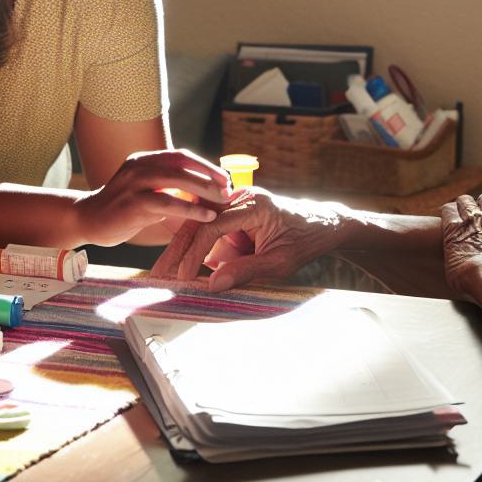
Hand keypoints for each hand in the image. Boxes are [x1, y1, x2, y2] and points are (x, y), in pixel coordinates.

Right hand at [75, 149, 230, 246]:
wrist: (87, 221)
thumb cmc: (122, 209)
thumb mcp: (145, 190)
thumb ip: (167, 186)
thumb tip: (205, 189)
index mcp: (144, 159)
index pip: (181, 156)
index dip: (205, 165)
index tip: (225, 177)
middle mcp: (139, 165)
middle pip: (182, 163)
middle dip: (210, 175)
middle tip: (229, 188)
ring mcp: (134, 183)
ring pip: (177, 179)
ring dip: (204, 189)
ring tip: (223, 200)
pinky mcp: (132, 203)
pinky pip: (167, 203)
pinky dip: (190, 208)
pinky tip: (206, 216)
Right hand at [151, 187, 349, 290]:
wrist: (322, 225)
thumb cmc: (304, 242)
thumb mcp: (280, 263)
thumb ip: (246, 271)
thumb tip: (213, 285)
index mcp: (254, 204)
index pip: (213, 226)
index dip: (195, 254)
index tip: (184, 278)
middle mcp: (241, 196)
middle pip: (199, 222)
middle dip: (179, 250)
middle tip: (159, 275)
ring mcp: (236, 201)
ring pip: (200, 225)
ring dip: (185, 251)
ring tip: (165, 274)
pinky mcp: (234, 211)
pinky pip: (210, 229)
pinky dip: (198, 249)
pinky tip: (184, 267)